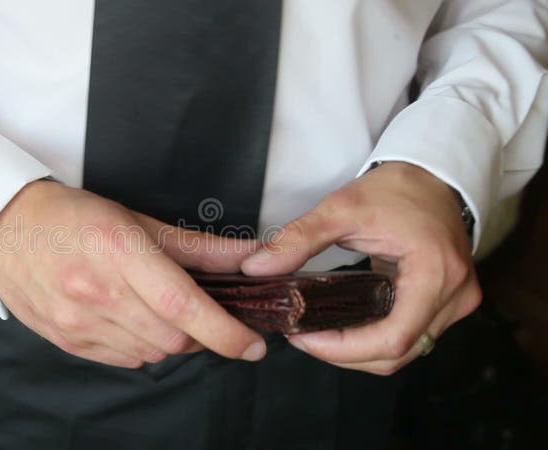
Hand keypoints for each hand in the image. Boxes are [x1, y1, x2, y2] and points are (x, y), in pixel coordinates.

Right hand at [0, 180, 265, 367]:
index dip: (224, 330)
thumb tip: (249, 256)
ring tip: (158, 309)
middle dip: (199, 332)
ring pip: (152, 354)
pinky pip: (125, 360)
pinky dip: (142, 346)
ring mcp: (78, 321)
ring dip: (170, 340)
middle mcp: (96, 291)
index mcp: (118, 251)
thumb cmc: (72, 217)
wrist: (4, 231)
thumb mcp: (136, 219)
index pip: (182, 304)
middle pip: (173, 338)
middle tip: (198, 310)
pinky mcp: (68, 342)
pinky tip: (131, 318)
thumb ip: (196, 246)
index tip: (252, 343)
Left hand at [241, 162, 481, 374]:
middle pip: (396, 353)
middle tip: (302, 336)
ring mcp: (456, 302)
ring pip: (403, 351)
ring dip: (359, 350)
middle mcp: (455, 295)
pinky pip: (409, 336)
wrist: (433, 175)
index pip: (391, 338)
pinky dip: (374, 339)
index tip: (304, 338)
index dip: (343, 349)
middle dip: (344, 353)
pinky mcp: (447, 303)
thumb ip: (297, 240)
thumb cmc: (396, 189)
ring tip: (317, 332)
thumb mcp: (341, 209)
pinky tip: (344, 326)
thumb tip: (256, 268)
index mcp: (436, 273)